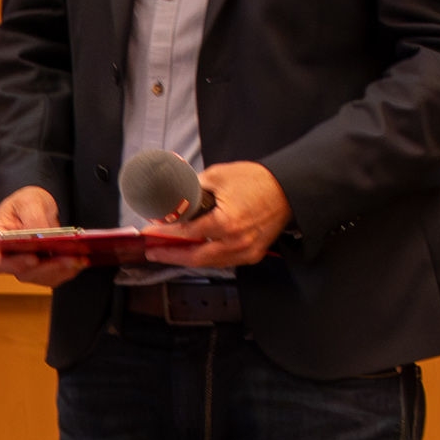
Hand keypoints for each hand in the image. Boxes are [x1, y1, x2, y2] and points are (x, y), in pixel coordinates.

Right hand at [0, 186, 89, 289]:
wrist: (37, 206)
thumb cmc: (26, 201)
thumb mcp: (29, 202)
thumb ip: (33, 219)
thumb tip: (43, 238)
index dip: (14, 264)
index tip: (33, 258)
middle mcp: (9, 258)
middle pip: (24, 273)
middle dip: (47, 268)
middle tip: (67, 260)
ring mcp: (25, 266)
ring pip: (40, 277)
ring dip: (60, 271)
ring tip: (78, 260)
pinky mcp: (41, 269)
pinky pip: (53, 276)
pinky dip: (67, 271)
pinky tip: (79, 261)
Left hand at [145, 160, 291, 268]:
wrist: (289, 188)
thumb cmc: (259, 181)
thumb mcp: (219, 176)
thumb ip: (194, 188)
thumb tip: (175, 195)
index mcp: (227, 223)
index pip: (187, 232)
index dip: (165, 233)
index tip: (151, 232)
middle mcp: (237, 242)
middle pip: (195, 257)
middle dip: (171, 255)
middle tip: (154, 250)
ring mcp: (247, 251)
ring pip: (210, 263)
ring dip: (188, 259)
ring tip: (170, 252)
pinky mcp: (253, 254)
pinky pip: (225, 262)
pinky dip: (208, 258)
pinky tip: (195, 253)